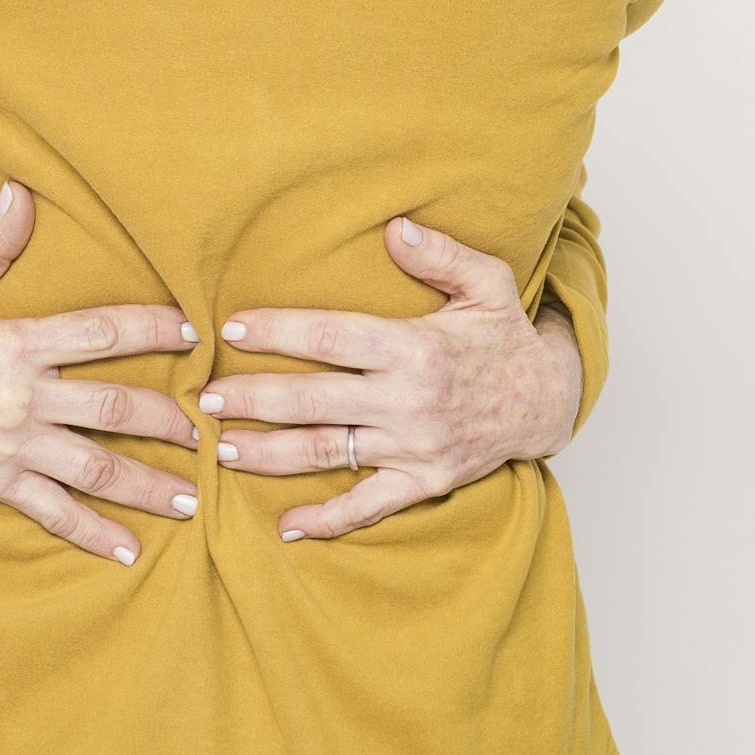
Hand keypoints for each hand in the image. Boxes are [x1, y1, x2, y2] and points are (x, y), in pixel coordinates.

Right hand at [0, 180, 202, 565]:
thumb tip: (20, 190)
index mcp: (15, 346)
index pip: (98, 333)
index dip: (151, 328)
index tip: (195, 330)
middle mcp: (21, 401)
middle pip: (111, 409)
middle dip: (167, 420)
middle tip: (212, 426)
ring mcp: (13, 449)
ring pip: (94, 469)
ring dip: (147, 485)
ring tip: (193, 498)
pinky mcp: (1, 484)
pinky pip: (54, 513)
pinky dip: (93, 534)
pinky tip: (132, 550)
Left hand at [202, 216, 584, 541]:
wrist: (548, 401)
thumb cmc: (505, 336)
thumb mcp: (488, 283)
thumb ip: (441, 254)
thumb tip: (394, 227)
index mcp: (417, 348)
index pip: (331, 336)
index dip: (278, 332)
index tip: (232, 327)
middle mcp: (411, 401)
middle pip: (314, 400)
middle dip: (254, 399)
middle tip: (206, 398)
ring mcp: (415, 447)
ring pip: (328, 452)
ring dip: (270, 454)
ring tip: (222, 449)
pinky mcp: (424, 482)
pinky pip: (368, 506)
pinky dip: (327, 520)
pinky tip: (286, 526)